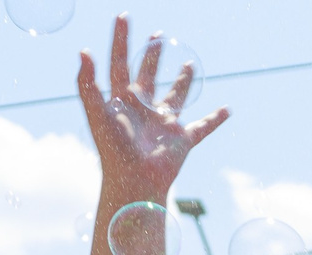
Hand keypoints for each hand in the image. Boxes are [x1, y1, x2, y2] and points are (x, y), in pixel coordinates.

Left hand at [81, 17, 227, 205]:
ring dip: (183, 81)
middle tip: (157, 36)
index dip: (120, 39)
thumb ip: (87, 84)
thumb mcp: (96, 114)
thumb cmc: (113, 150)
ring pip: (175, 96)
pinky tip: (227, 110)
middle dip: (152, 55)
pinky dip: (215, 119)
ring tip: (189, 64)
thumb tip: (83, 51)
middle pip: (147, 74)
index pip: (120, 62)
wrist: (135, 181)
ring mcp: (163, 123)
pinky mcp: (182, 139)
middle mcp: (143, 108)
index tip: (123, 16)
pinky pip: (202, 127)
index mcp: (121, 99)